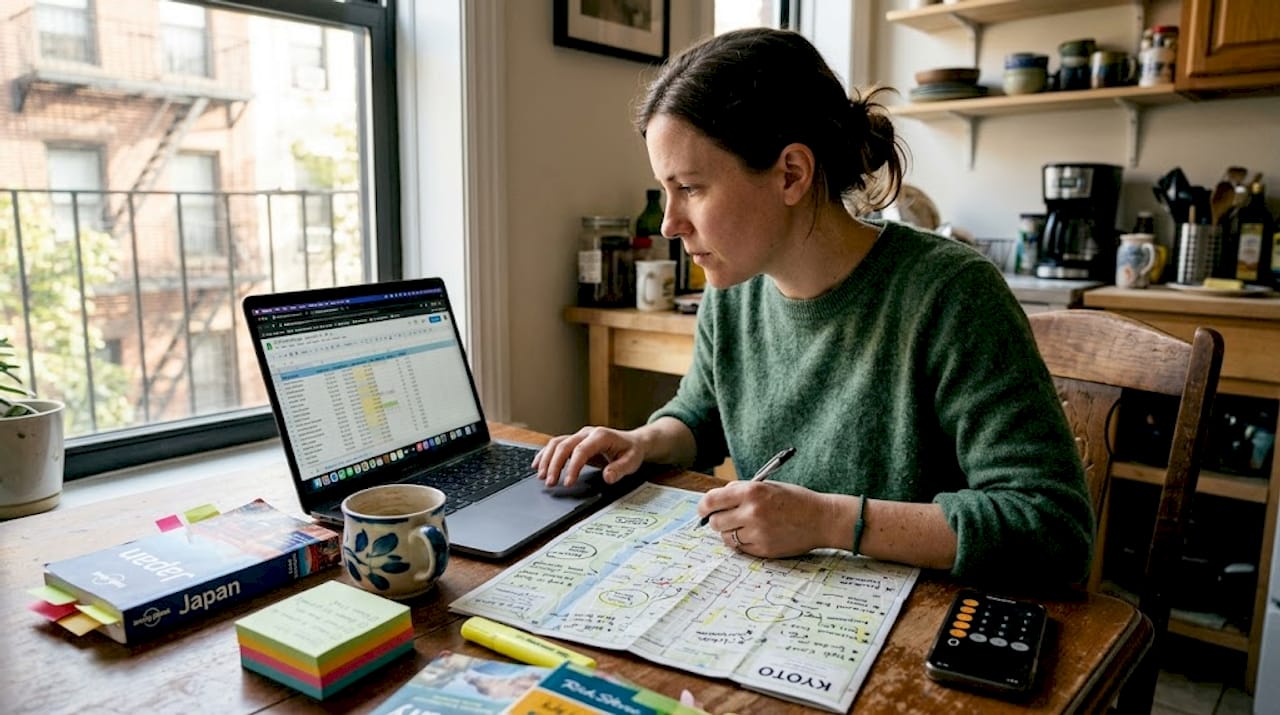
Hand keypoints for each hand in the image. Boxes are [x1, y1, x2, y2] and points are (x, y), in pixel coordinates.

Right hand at [532, 426, 645, 486]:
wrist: (633, 442)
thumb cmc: (631, 451)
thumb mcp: (632, 461)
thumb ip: (620, 469)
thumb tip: (608, 477)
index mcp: (601, 436)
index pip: (581, 450)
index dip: (572, 466)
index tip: (567, 482)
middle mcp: (587, 433)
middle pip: (564, 445)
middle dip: (554, 464)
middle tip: (550, 482)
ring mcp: (580, 435)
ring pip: (557, 443)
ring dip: (547, 459)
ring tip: (541, 477)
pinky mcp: (575, 441)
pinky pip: (556, 445)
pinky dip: (546, 454)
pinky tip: (538, 465)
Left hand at [698, 480, 837, 557]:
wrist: (822, 519)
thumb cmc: (794, 500)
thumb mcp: (767, 486)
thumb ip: (740, 491)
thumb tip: (714, 500)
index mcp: (752, 491)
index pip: (712, 500)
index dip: (703, 506)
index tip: (703, 510)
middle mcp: (752, 512)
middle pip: (715, 522)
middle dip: (717, 520)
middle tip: (726, 518)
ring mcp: (757, 533)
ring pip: (726, 537)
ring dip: (730, 532)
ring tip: (745, 526)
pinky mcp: (763, 550)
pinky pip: (740, 548)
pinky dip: (743, 543)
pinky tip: (756, 535)